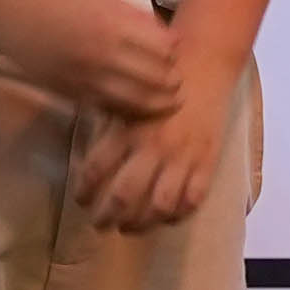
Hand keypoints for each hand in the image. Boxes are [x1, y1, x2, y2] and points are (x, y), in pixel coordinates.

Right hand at [0, 0, 183, 121]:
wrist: (11, 9)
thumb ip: (138, 18)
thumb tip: (170, 40)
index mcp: (115, 25)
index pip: (165, 50)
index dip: (175, 53)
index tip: (175, 52)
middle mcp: (102, 56)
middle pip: (156, 81)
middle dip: (172, 83)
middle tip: (177, 81)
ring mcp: (85, 79)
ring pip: (135, 103)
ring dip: (155, 103)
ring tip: (164, 99)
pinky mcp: (69, 94)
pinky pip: (107, 109)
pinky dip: (126, 109)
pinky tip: (134, 104)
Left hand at [73, 61, 232, 231]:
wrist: (206, 62)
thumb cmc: (158, 80)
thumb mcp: (125, 100)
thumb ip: (107, 131)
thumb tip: (89, 165)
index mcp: (127, 130)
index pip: (94, 171)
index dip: (83, 191)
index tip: (82, 199)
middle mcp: (153, 147)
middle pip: (123, 197)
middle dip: (106, 218)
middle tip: (100, 224)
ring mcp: (183, 156)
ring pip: (159, 206)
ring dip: (140, 224)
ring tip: (130, 226)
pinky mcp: (208, 160)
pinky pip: (193, 199)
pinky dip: (178, 215)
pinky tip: (166, 215)